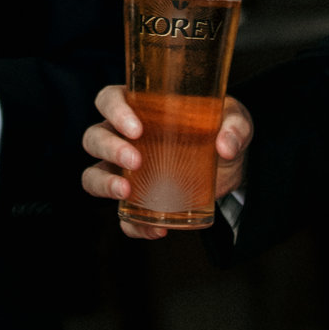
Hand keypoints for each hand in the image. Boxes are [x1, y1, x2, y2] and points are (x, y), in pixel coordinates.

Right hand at [78, 83, 251, 239]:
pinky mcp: (136, 201)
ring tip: (126, 191)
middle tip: (136, 160)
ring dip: (103, 183)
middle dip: (109, 148)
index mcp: (140, 106)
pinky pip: (122, 216)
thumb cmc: (221, 130)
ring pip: (92, 174)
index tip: (136, 128)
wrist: (229, 167)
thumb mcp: (235, 121)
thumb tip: (225, 145)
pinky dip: (132, 225)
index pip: (109, 100)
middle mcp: (123, 137)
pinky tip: (156, 229)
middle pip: (94, 137)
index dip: (114, 110)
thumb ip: (235, 127)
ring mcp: (124, 171)